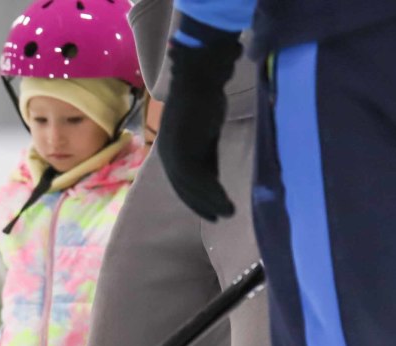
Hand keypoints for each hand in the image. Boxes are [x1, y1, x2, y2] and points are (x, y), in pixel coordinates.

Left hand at [157, 17, 242, 221]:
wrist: (200, 79)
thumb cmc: (204, 100)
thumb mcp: (205, 133)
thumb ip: (206, 153)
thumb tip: (213, 175)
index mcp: (171, 151)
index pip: (182, 181)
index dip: (197, 198)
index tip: (213, 210)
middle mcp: (167, 155)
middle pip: (184, 188)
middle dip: (202, 204)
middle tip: (221, 216)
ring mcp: (172, 153)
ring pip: (190, 187)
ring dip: (209, 202)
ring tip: (228, 212)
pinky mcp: (181, 151)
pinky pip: (196, 179)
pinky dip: (211, 192)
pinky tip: (225, 201)